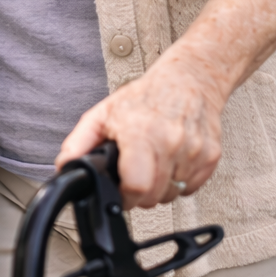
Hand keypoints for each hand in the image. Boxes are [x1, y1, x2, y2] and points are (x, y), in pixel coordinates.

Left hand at [55, 59, 223, 209]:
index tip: (121, 192)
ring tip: (153, 162)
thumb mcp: (103, 113)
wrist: (189, 79)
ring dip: (160, 187)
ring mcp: (194, 151)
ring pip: (172, 194)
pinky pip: (190, 188)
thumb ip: (79, 143)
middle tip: (134, 174)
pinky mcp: (211, 157)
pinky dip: (179, 181)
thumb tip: (65, 167)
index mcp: (141, 132)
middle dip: (140, 193)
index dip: (125, 196)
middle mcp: (170, 142)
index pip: (137, 186)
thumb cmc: (146, 96)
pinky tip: (171, 160)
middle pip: (154, 197)